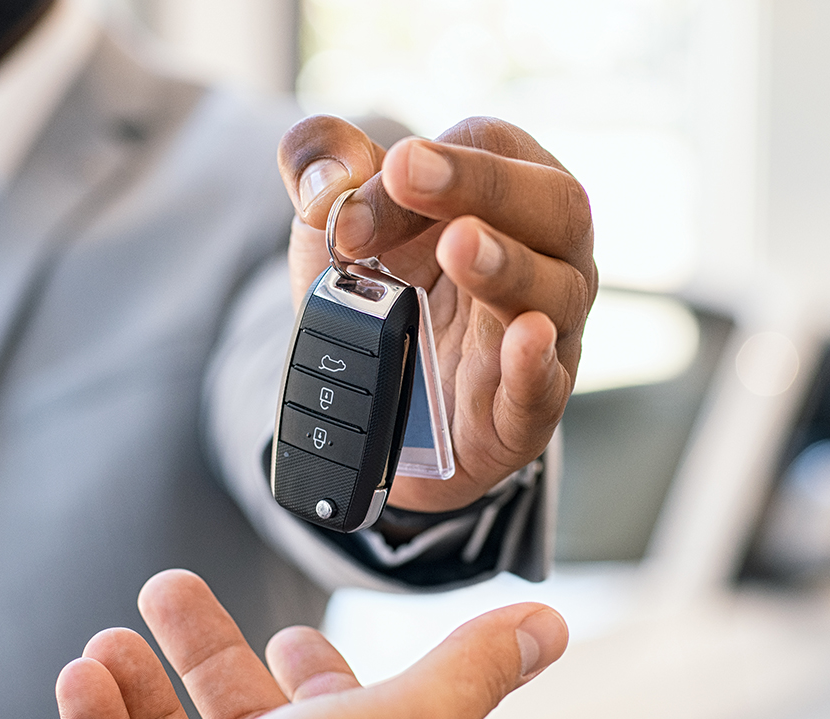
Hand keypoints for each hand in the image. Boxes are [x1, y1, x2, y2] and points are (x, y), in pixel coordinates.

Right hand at [56, 569, 567, 718]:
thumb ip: (468, 672)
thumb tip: (546, 625)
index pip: (334, 713)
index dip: (313, 669)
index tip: (289, 636)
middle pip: (239, 714)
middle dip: (206, 647)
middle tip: (169, 593)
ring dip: (143, 684)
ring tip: (113, 636)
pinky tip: (83, 680)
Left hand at [278, 115, 596, 512]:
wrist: (376, 403)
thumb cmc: (377, 298)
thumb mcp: (333, 225)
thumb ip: (319, 169)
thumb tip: (330, 178)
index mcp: (503, 198)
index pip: (493, 150)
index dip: (439, 160)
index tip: (384, 176)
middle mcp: (542, 259)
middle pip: (556, 207)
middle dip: (485, 186)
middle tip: (411, 178)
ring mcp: (545, 337)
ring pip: (557, 295)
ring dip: (508, 266)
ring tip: (458, 247)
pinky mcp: (526, 410)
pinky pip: (546, 387)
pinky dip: (534, 363)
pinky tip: (525, 336)